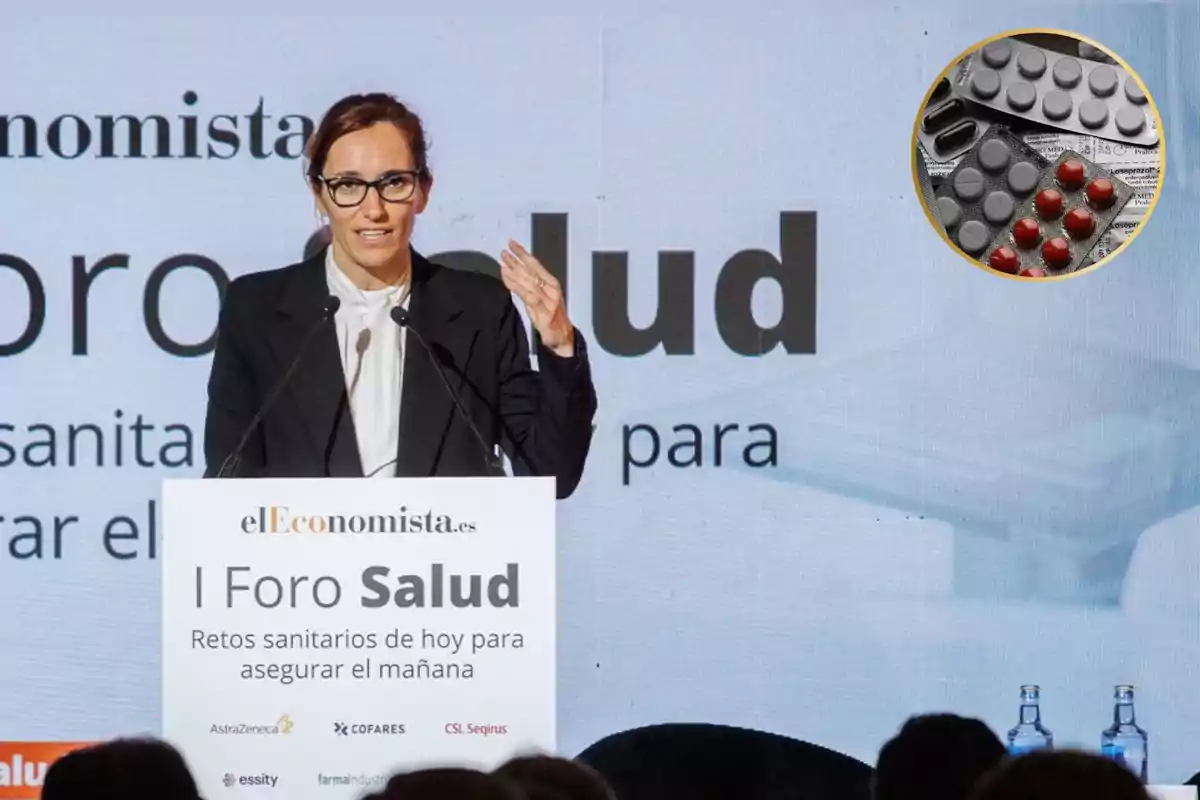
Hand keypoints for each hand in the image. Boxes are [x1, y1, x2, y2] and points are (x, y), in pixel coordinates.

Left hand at [500, 239, 575, 357]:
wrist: (562, 337)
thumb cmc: (552, 316)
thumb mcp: (543, 298)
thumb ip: (531, 286)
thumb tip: (515, 272)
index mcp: (552, 283)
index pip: (535, 264)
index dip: (523, 253)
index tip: (512, 244)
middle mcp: (551, 289)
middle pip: (531, 271)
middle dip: (516, 260)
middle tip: (504, 251)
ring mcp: (548, 300)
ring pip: (528, 281)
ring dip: (514, 270)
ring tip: (503, 262)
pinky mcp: (543, 312)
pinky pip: (527, 296)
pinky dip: (516, 286)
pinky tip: (507, 278)